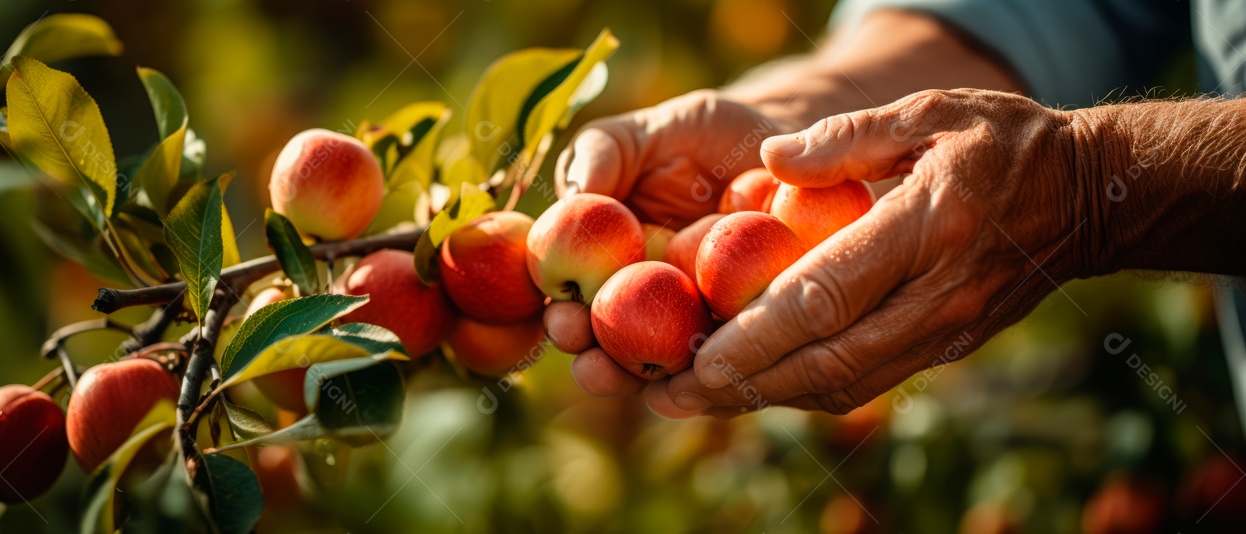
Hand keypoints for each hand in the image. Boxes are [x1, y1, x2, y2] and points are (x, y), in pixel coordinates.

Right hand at [547, 89, 797, 401]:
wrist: (789, 156)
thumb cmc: (705, 138)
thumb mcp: (651, 130)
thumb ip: (603, 151)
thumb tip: (574, 193)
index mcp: (602, 259)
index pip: (569, 293)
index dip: (559, 309)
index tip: (560, 316)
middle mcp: (640, 301)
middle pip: (610, 343)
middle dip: (594, 359)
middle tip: (591, 358)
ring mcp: (692, 325)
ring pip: (662, 366)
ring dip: (643, 381)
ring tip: (636, 380)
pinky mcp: (744, 337)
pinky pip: (727, 363)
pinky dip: (714, 381)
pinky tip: (705, 386)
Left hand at [653, 88, 1096, 416]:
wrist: (1089, 199)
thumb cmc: (1001, 143)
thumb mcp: (929, 114)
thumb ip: (847, 138)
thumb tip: (769, 164)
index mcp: (929, 229)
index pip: (830, 296)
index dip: (759, 334)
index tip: (699, 354)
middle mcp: (936, 296)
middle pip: (826, 359)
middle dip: (742, 385)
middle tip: (668, 393)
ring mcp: (945, 332)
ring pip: (842, 384)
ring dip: (764, 398)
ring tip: (694, 398)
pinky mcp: (945, 349)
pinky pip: (864, 382)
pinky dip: (804, 390)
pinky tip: (755, 385)